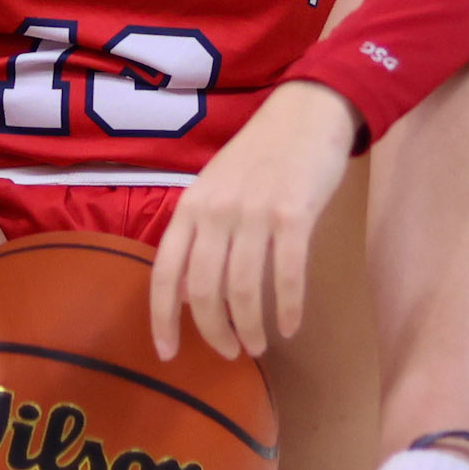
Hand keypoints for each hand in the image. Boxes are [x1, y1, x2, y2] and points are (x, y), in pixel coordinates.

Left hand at [150, 82, 361, 360]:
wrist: (305, 114)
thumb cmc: (259, 157)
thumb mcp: (214, 190)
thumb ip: (198, 236)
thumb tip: (183, 295)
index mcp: (190, 207)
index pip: (164, 273)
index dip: (162, 319)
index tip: (167, 354)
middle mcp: (216, 211)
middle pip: (203, 290)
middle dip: (214, 332)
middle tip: (229, 353)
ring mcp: (254, 213)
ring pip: (244, 290)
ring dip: (250, 328)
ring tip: (258, 346)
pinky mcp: (294, 216)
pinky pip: (287, 276)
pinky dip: (288, 309)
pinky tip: (291, 326)